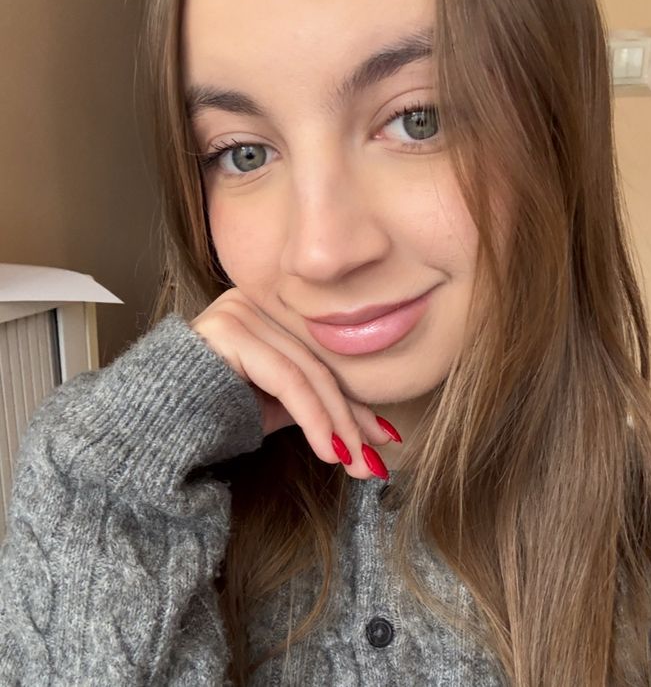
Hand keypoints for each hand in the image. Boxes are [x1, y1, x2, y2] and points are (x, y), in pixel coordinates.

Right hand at [189, 288, 394, 478]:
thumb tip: (373, 434)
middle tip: (373, 461)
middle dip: (351, 419)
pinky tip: (330, 450)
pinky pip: (286, 378)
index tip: (383, 438)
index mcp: (267, 312)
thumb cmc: (214, 415)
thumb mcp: (275, 407)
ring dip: (338, 424)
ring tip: (356, 462)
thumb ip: (316, 404)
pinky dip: (314, 418)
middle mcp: (254, 302)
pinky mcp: (230, 331)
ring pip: (307, 373)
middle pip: (318, 365)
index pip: (320, 360)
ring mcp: (240, 311)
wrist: (153, 425)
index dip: (354, 402)